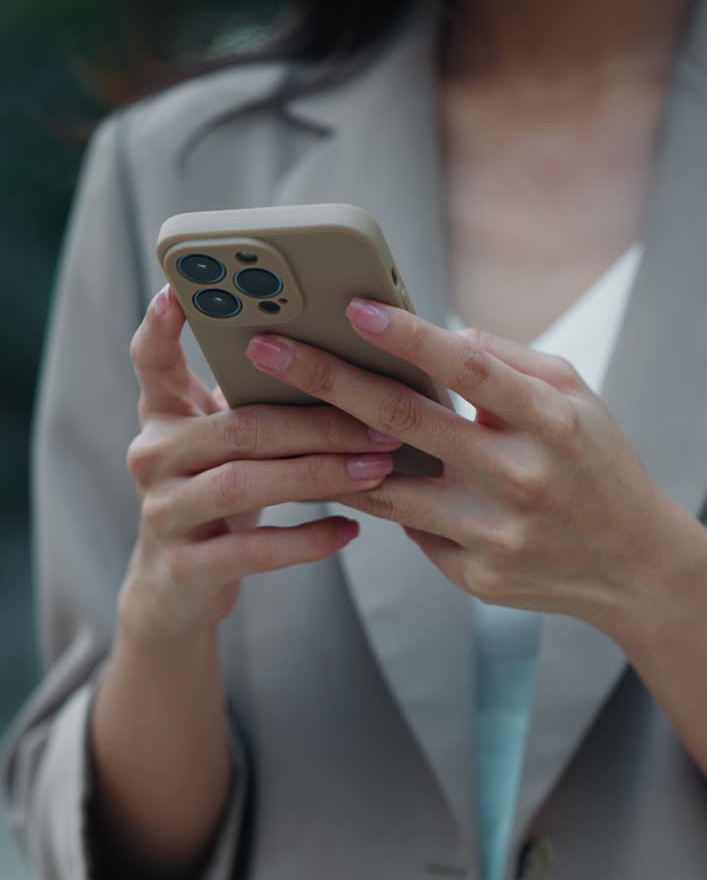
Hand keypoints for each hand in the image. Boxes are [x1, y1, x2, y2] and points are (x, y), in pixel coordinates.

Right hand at [121, 285, 400, 638]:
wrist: (176, 589)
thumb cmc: (217, 499)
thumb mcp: (222, 446)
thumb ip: (253, 406)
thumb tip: (343, 365)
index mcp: (163, 416)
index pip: (151, 361)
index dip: (160, 326)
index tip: (178, 290)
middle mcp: (153, 458)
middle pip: (238, 429)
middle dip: (318, 425)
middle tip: (382, 425)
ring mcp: (165, 513)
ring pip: (243, 484)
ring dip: (318, 476)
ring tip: (375, 470)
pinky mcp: (186, 566)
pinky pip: (253, 549)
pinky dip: (307, 539)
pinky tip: (348, 529)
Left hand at [245, 299, 676, 636]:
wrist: (633, 565)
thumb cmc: (597, 465)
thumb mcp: (576, 398)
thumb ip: (510, 363)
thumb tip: (440, 337)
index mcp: (550, 422)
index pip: (467, 368)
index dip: (405, 335)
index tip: (349, 306)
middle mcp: (520, 477)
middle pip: (406, 423)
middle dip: (329, 381)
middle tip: (269, 352)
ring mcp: (494, 534)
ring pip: (387, 489)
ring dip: (327, 453)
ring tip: (276, 421)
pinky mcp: (476, 576)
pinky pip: (411, 532)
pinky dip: (382, 502)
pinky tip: (349, 480)